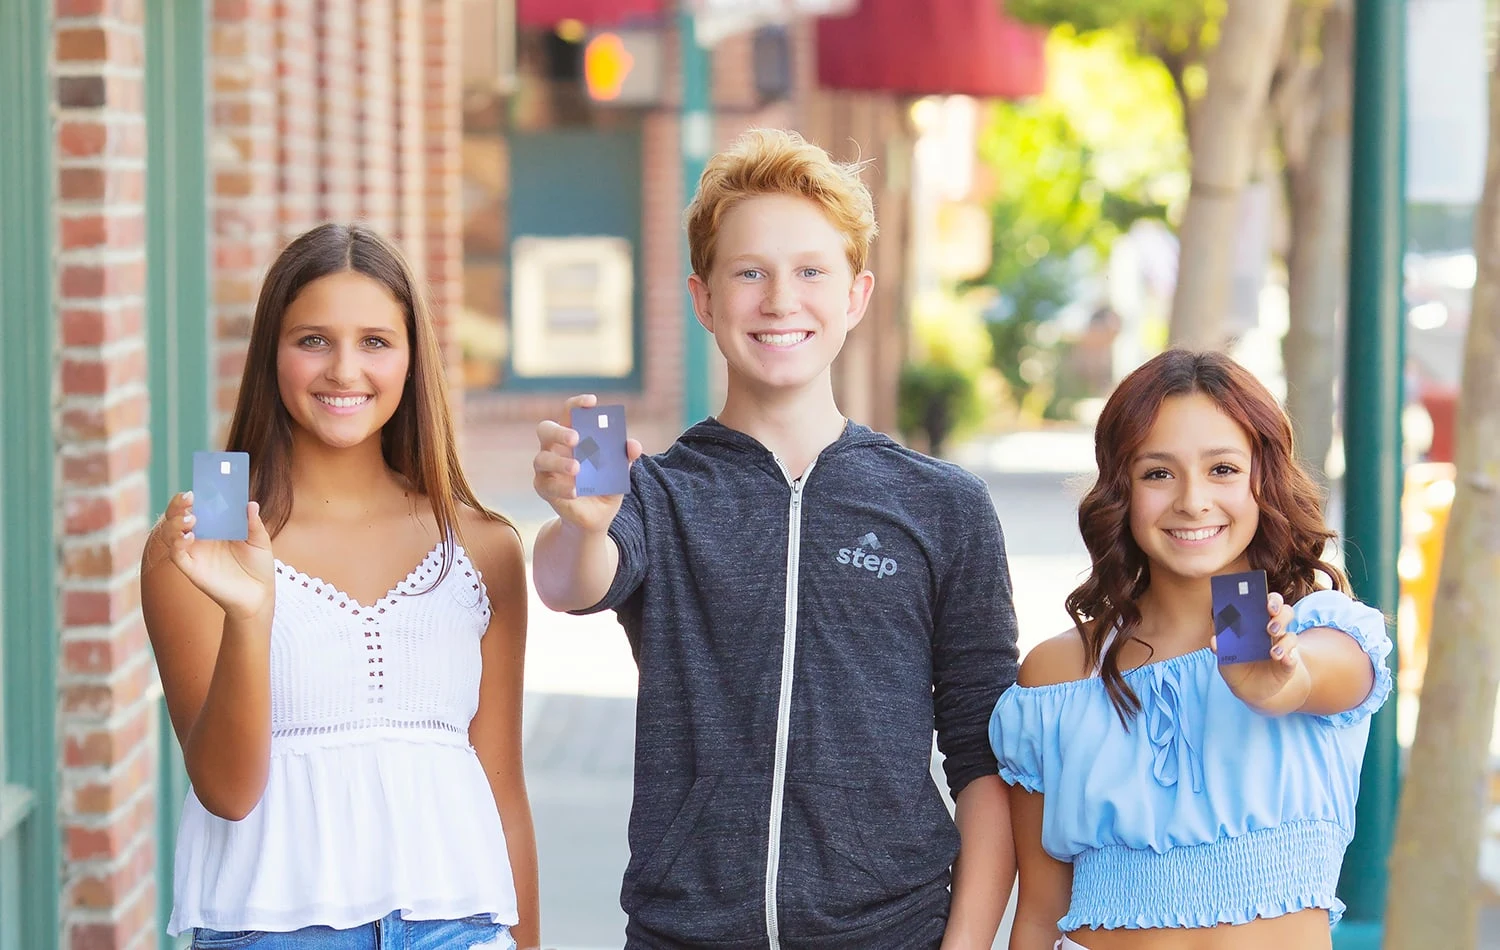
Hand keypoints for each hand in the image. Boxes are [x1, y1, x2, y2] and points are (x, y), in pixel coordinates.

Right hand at [147, 491, 274, 621]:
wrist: (258, 595)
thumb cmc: (258, 566)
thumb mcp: (260, 541)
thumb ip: (253, 523)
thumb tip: (250, 503)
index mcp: (215, 526)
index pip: (197, 506)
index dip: (194, 495)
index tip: (198, 485)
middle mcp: (200, 537)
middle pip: (177, 516)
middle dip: (178, 504)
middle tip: (189, 497)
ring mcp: (194, 552)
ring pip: (170, 533)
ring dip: (175, 522)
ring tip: (191, 518)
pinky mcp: (191, 568)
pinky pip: (177, 554)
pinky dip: (177, 543)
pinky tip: (189, 536)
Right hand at [532, 394, 642, 534]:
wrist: (595, 518)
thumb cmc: (604, 487)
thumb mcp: (619, 474)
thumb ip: (625, 458)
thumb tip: (634, 445)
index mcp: (572, 437)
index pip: (569, 413)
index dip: (577, 404)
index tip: (592, 402)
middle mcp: (554, 448)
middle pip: (545, 429)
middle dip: (559, 431)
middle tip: (576, 438)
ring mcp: (546, 468)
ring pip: (541, 458)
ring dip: (559, 462)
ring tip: (576, 468)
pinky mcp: (544, 488)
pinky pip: (547, 485)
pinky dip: (562, 487)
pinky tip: (575, 491)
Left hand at [1214, 591, 1307, 713]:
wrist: (1248, 689)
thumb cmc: (1236, 664)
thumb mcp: (1224, 657)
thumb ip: (1220, 647)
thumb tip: (1214, 640)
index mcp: (1257, 623)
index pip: (1267, 602)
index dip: (1268, 597)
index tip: (1262, 596)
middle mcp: (1273, 631)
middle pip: (1284, 612)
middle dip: (1278, 609)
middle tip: (1269, 613)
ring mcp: (1283, 647)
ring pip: (1290, 634)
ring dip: (1282, 635)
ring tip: (1271, 643)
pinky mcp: (1288, 664)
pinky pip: (1293, 658)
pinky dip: (1288, 657)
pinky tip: (1280, 658)